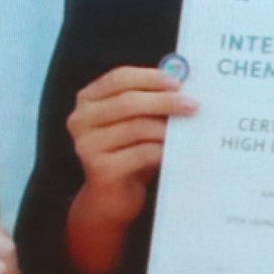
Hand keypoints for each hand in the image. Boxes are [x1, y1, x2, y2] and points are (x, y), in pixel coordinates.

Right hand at [66, 66, 194, 227]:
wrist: (112, 196)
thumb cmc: (130, 152)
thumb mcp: (137, 122)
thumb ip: (150, 102)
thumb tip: (185, 87)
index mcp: (88, 100)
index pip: (119, 78)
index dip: (150, 78)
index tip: (179, 84)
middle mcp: (80, 119)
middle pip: (128, 102)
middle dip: (165, 102)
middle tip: (193, 105)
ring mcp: (86, 144)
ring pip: (136, 128)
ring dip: (167, 128)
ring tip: (188, 130)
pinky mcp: (99, 168)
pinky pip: (140, 153)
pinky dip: (162, 150)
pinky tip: (176, 151)